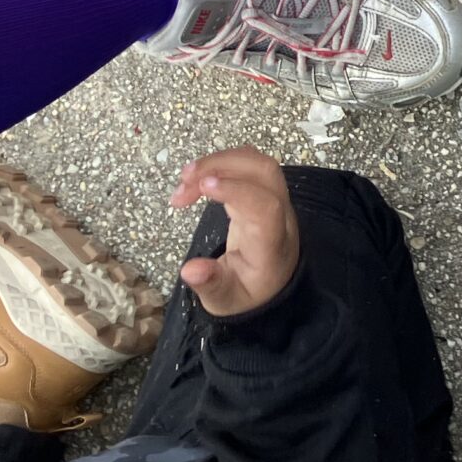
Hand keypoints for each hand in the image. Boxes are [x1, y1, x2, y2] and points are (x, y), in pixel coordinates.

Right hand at [171, 150, 300, 317]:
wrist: (271, 284)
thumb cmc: (247, 291)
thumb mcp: (226, 299)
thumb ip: (210, 285)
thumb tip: (190, 269)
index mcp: (271, 243)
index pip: (265, 207)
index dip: (237, 190)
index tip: (203, 185)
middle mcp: (279, 215)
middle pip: (265, 171)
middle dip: (223, 164)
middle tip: (184, 180)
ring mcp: (274, 200)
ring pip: (256, 163)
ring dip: (218, 162)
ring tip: (182, 182)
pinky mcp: (262, 192)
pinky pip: (248, 166)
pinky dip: (220, 165)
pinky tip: (195, 182)